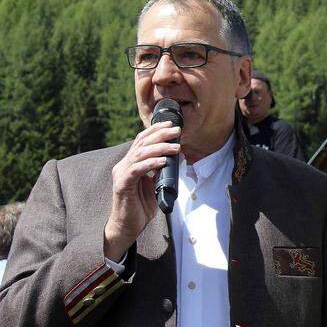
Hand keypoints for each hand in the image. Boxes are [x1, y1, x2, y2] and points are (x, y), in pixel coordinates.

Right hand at [104, 121, 180, 260]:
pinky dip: (151, 164)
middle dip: (160, 134)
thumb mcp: (157, 185)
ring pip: (140, 154)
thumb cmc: (142, 206)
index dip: (155, 130)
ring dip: (160, 148)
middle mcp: (124, 165)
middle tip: (176, 131)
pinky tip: (163, 162)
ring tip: (175, 147)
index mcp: (131, 162)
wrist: (128, 226)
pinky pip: (137, 170)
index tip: (171, 124)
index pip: (142, 140)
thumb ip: (165, 171)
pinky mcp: (122, 184)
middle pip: (142, 143)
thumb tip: (180, 156)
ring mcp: (121, 174)